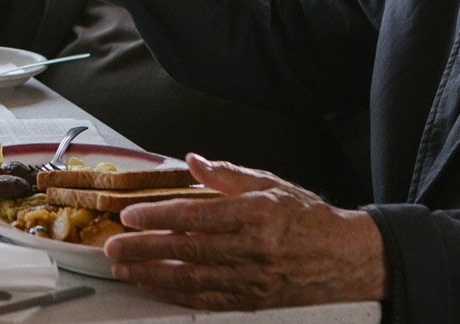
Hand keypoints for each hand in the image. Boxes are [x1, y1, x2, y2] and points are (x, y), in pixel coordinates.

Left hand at [104, 154, 387, 309]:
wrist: (346, 258)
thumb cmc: (307, 217)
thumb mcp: (271, 184)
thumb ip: (227, 175)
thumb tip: (192, 161)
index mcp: (256, 215)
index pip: (195, 216)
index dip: (158, 217)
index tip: (129, 216)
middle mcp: (252, 249)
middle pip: (187, 251)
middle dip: (143, 249)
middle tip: (112, 247)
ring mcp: (252, 278)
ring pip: (192, 279)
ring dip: (152, 275)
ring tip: (123, 269)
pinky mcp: (253, 299)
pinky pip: (207, 299)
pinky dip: (177, 295)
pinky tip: (155, 287)